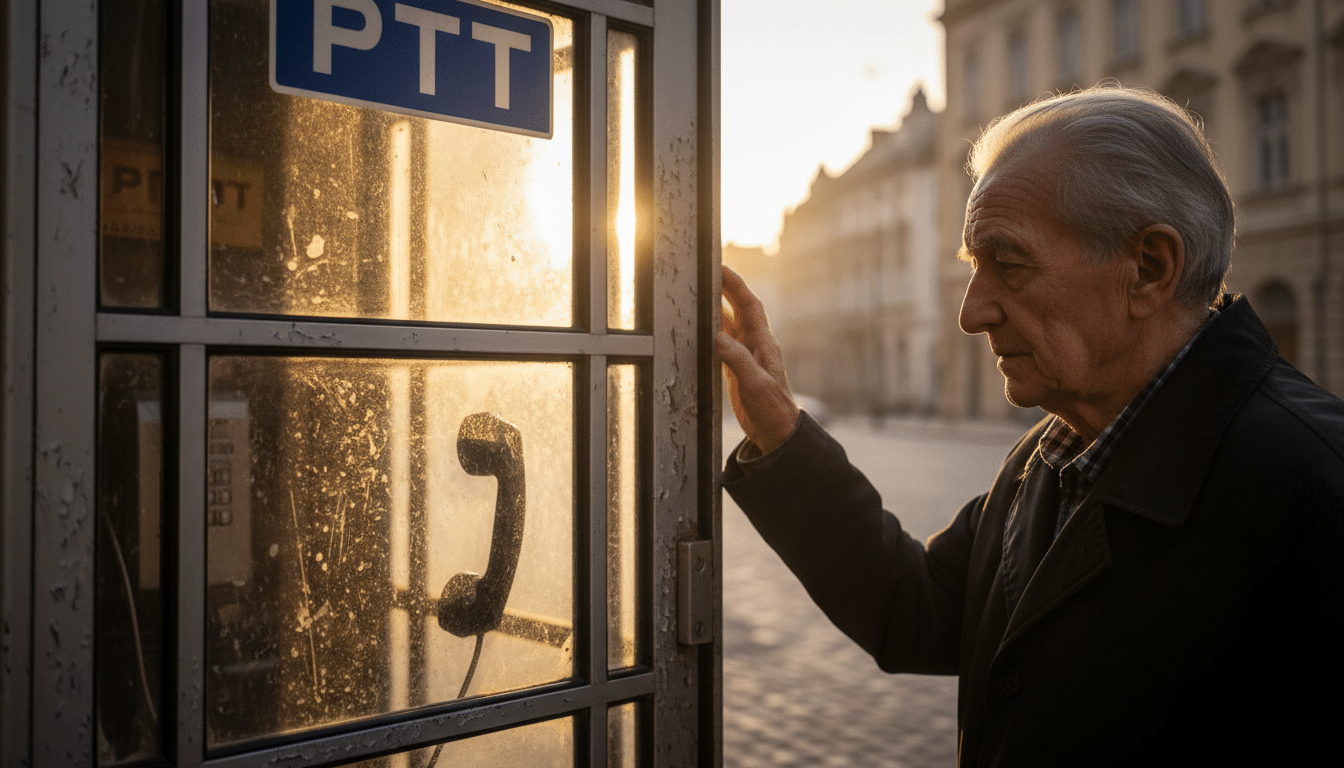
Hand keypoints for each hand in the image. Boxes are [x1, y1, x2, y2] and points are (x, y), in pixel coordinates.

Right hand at [718, 265, 799, 453]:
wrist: (777, 432)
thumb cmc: (772, 409)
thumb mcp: (755, 385)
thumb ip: (738, 360)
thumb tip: (719, 337)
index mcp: (764, 344)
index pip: (749, 306)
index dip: (736, 286)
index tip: (722, 269)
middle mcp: (756, 345)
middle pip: (739, 309)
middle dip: (726, 289)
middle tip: (708, 273)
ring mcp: (747, 356)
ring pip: (730, 324)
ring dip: (718, 308)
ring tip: (701, 294)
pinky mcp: (739, 368)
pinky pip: (724, 342)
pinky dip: (713, 331)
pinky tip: (703, 328)